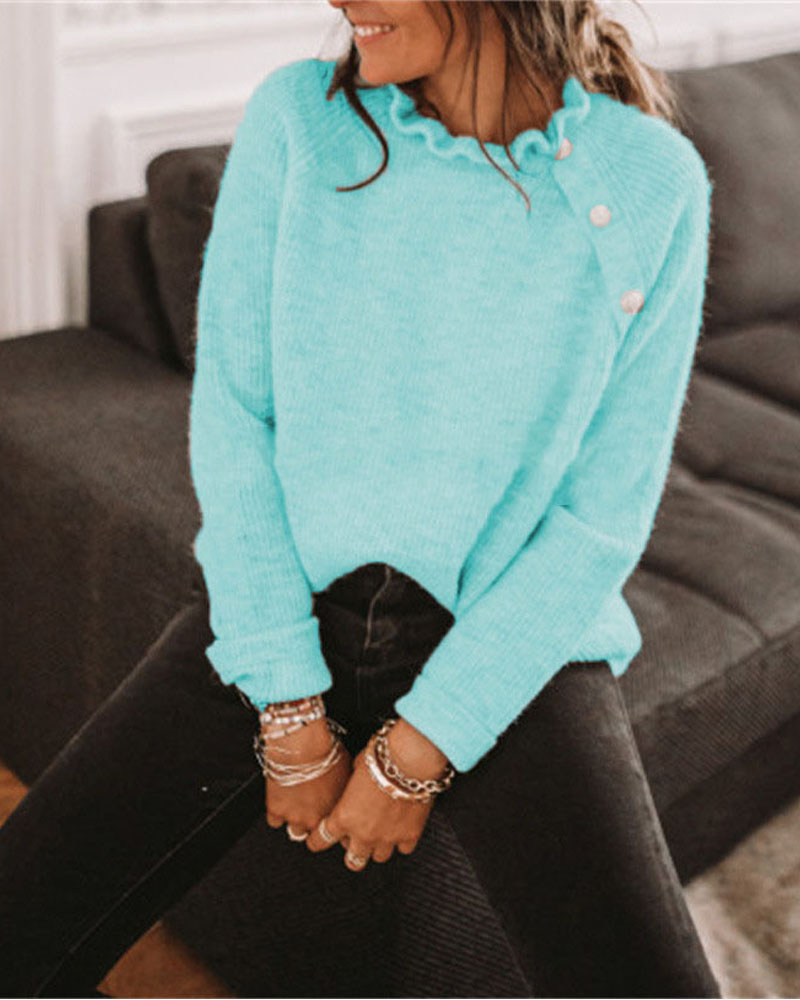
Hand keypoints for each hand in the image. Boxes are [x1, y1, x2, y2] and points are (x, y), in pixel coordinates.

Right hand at [263, 714, 351, 839]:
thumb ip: (347, 789)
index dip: (335, 826)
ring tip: (298, 805)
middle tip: (314, 810)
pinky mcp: (276, 810)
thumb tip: (352, 789)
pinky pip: (275, 821)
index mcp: (336, 812)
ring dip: (297, 820)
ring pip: (295, 831)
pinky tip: (282, 801)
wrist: (301, 746)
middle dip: (315, 824)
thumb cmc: (326, 752)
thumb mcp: (347, 771)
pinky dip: (277, 812)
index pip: (337, 833)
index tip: (333, 821)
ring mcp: (295, 817)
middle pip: (316, 836)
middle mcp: (316, 819)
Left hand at [305, 716, 449, 870]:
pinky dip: (402, 841)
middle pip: (353, 860)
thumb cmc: (380, 758)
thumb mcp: (355, 768)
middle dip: (352, 854)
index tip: (315, 842)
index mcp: (344, 816)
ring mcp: (388, 837)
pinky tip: (401, 829)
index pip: (322, 838)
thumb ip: (351, 784)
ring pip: (379, 857)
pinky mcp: (409, 834)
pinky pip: (404, 848)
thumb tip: (354, 782)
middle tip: (354, 845)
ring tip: (380, 835)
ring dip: (378, 847)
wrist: (409, 760)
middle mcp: (364, 833)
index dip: (317, 841)